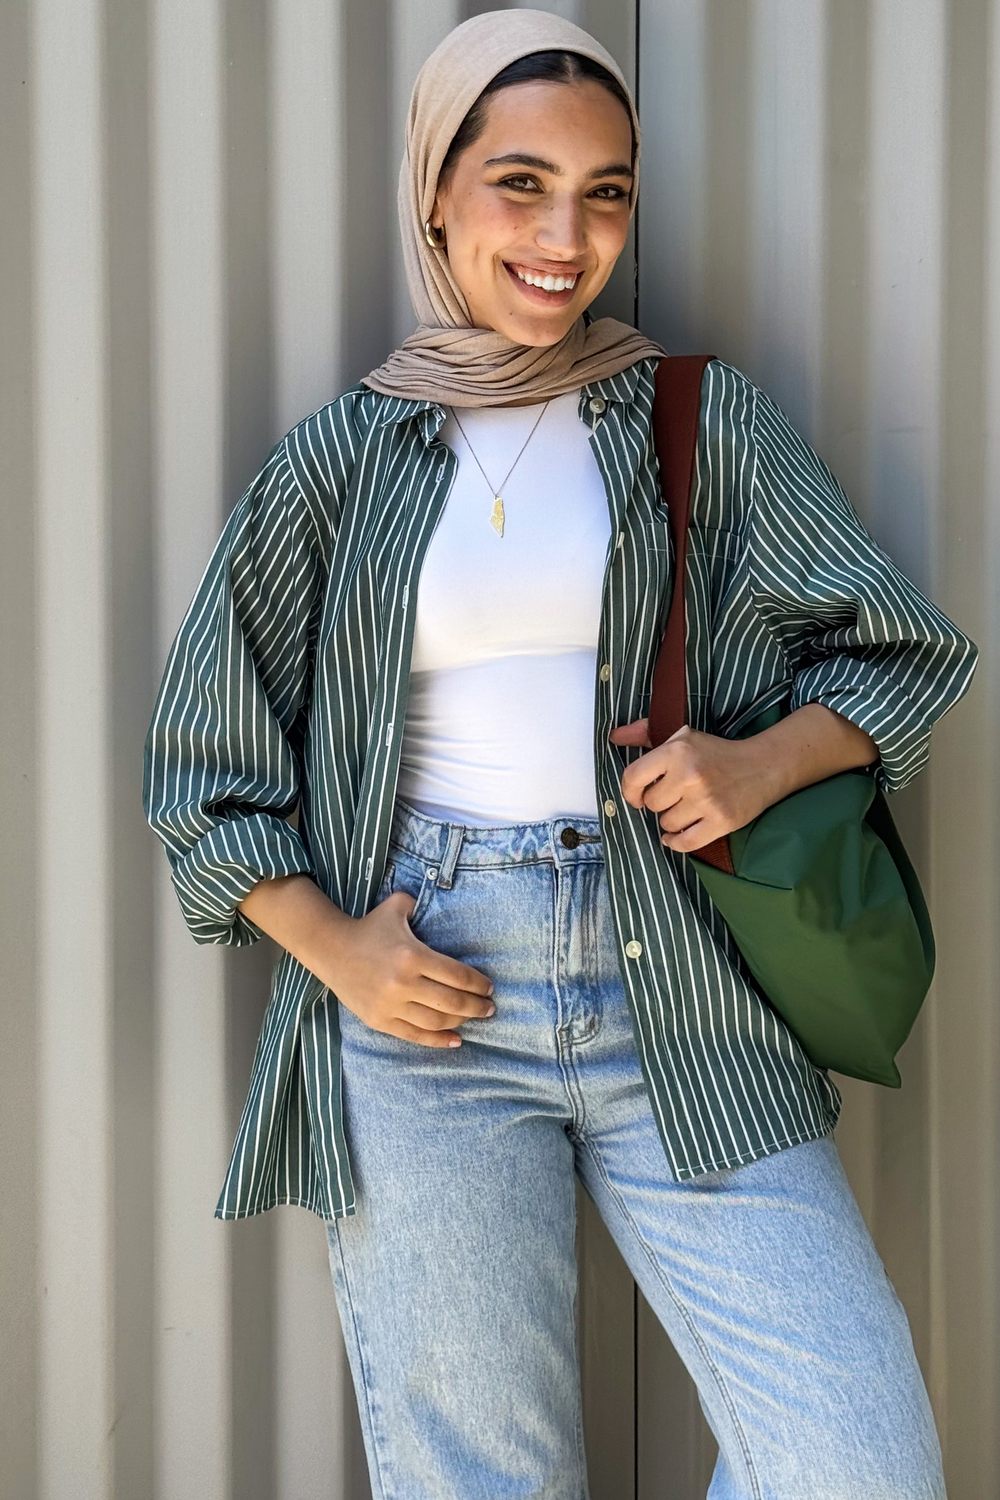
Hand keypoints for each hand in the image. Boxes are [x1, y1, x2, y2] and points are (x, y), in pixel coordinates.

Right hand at [238, 874, 494, 1047]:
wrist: (331, 950)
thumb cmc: (369, 928)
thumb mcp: (396, 907)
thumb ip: (421, 902)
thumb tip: (445, 899)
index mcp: (413, 956)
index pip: (457, 975)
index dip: (478, 984)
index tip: (490, 988)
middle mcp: (403, 983)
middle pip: (452, 1001)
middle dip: (476, 1007)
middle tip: (489, 1008)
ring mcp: (390, 1005)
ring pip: (436, 1021)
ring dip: (461, 1022)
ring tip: (473, 1019)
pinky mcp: (380, 1020)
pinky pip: (414, 1035)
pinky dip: (437, 1040)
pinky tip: (455, 1040)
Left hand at [610, 720, 778, 850]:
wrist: (762, 766)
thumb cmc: (716, 753)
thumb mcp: (682, 736)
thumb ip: (645, 734)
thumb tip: (614, 736)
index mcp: (677, 751)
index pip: (633, 778)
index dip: (630, 791)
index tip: (636, 795)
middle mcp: (690, 775)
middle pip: (651, 804)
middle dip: (659, 803)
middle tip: (674, 796)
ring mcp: (706, 800)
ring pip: (666, 824)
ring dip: (672, 820)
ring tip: (686, 808)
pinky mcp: (721, 821)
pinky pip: (685, 843)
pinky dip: (677, 842)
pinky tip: (678, 833)